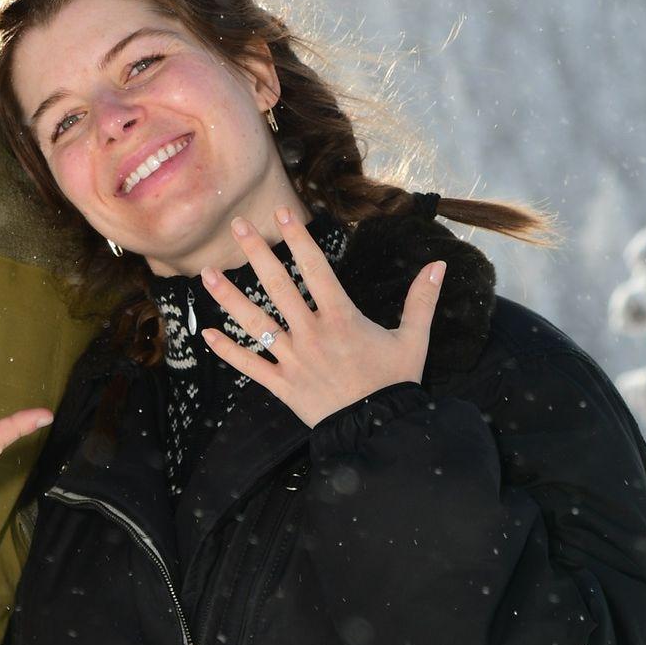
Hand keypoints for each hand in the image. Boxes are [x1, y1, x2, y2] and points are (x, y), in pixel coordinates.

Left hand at [198, 210, 443, 427]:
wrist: (378, 432)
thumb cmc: (395, 383)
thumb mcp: (413, 340)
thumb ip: (421, 300)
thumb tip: (439, 265)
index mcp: (341, 318)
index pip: (315, 269)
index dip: (298, 238)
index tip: (281, 213)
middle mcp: (311, 333)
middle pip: (277, 286)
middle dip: (256, 253)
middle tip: (237, 225)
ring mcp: (292, 359)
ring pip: (254, 322)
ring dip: (228, 297)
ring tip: (206, 274)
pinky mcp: (281, 384)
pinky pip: (249, 364)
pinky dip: (227, 350)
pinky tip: (206, 333)